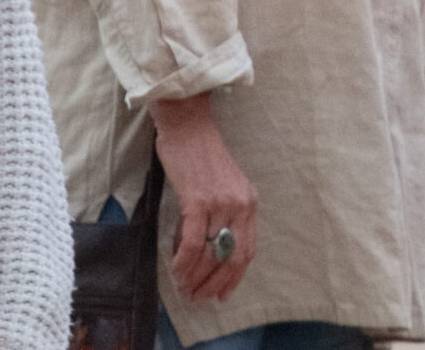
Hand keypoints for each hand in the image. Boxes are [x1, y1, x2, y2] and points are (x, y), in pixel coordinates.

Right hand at [150, 94, 257, 303]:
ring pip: (210, 254)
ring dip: (195, 277)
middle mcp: (241, 204)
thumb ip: (217, 218)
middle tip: (197, 298)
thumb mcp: (220, 188)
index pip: (247, 251)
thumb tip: (199, 256)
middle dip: (213, 284)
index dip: (233, 278)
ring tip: (183, 289)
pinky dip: (183, 262)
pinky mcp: (198, 201)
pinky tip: (175, 272)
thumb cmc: (199, 155)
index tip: (221, 295)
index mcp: (249, 202)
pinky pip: (191, 242)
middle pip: (231, 258)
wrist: (187, 125)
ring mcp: (221, 203)